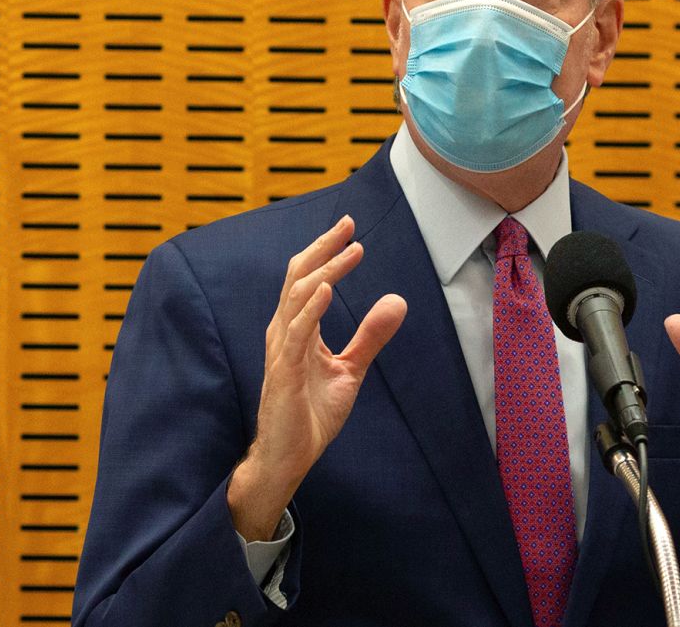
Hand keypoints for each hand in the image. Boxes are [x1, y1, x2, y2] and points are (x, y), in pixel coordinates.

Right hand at [227, 215, 406, 540]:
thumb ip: (370, 336)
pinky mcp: (284, 372)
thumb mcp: (350, 369)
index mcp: (297, 329)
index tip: (350, 227)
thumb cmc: (311, 414)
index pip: (308, 278)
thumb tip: (397, 301)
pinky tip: (326, 288)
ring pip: (298, 297)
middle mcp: (284, 333)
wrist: (289, 457)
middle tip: (348, 223)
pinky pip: (295, 333)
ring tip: (350, 251)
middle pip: (299, 277)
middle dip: (324, 248)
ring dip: (325, 270)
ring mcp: (282, 351)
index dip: (326, 251)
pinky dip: (310, 308)